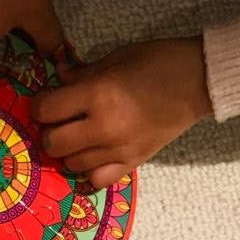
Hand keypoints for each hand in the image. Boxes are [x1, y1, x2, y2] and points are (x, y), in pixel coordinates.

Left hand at [33, 37, 211, 187]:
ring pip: (71, 165)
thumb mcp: (115, 58)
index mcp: (98, 95)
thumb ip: (82, 74)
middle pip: (54, 144)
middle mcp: (104, 127)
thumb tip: (57, 78)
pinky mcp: (132, 164)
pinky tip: (95, 156)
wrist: (199, 80)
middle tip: (60, 122)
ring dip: (70, 152)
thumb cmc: (157, 62)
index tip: (47, 102)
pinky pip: (97, 180)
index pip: (46, 111)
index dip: (40, 106)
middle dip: (51, 132)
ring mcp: (118, 150)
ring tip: (80, 137)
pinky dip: (90, 171)